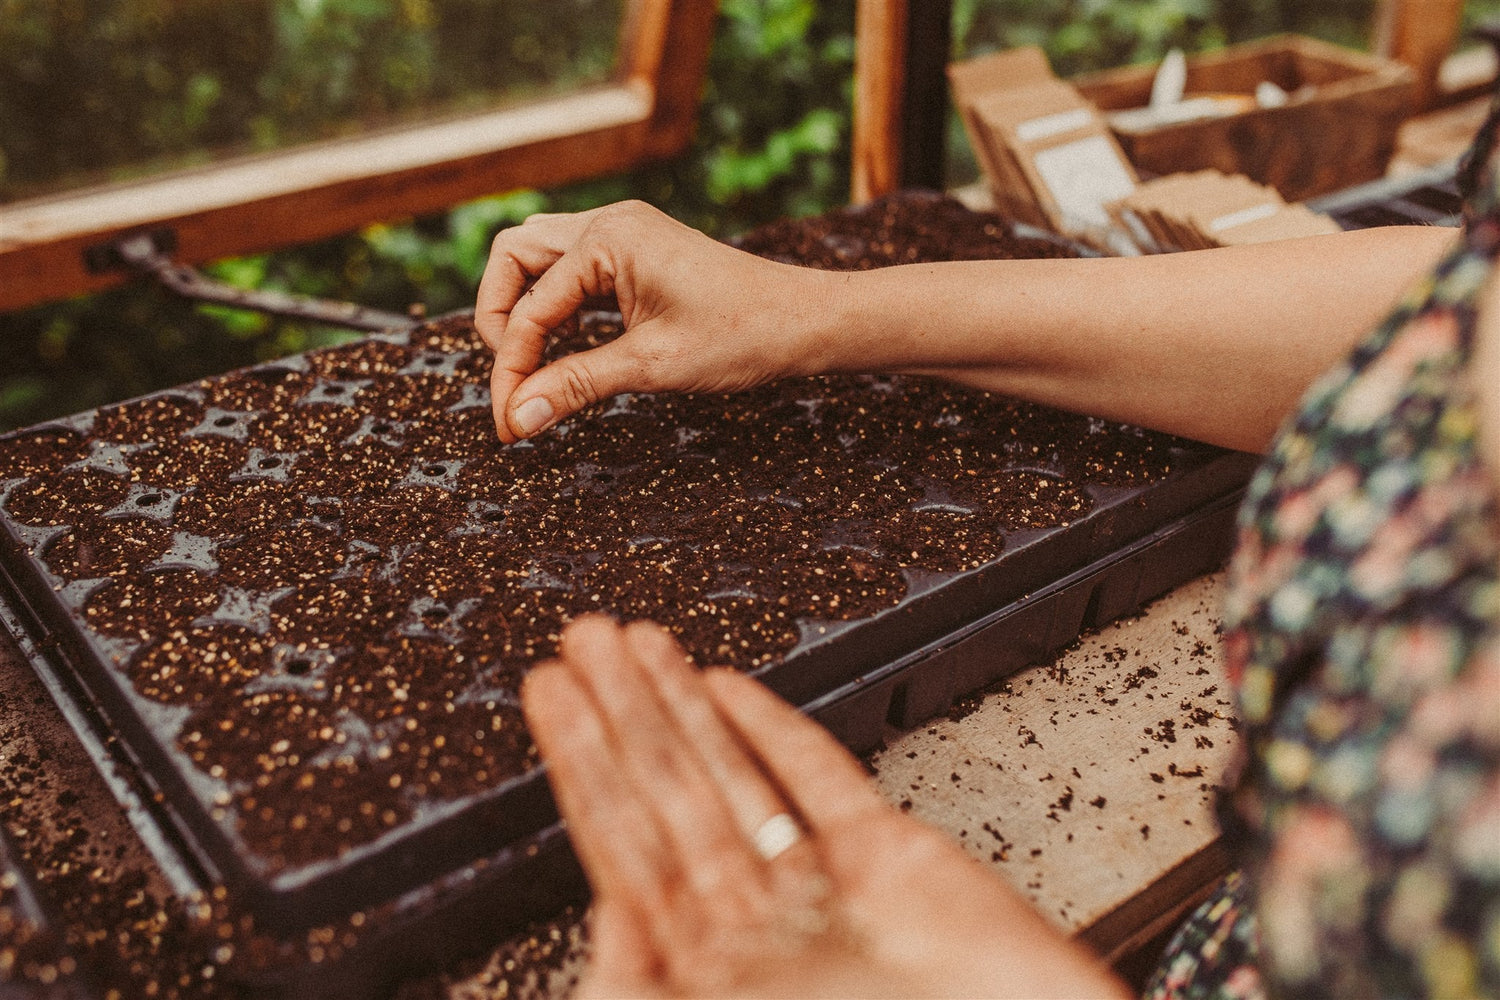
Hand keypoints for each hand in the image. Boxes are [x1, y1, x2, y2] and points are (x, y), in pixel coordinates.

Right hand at [475, 201, 834, 441]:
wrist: (806, 321)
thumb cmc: (743, 335)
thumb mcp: (654, 366)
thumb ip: (577, 385)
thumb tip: (517, 420)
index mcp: (610, 238)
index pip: (529, 307)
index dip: (512, 369)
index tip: (509, 424)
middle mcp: (609, 223)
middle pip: (514, 257)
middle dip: (499, 320)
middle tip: (511, 381)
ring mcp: (622, 234)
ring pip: (537, 260)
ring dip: (522, 311)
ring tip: (528, 370)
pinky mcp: (635, 254)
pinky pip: (572, 272)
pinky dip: (555, 309)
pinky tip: (559, 352)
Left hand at [521, 616, 1128, 998]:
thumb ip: (644, 996)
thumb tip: (605, 918)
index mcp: (704, 972)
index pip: (623, 845)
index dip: (583, 765)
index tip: (551, 699)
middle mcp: (755, 924)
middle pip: (671, 794)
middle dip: (622, 711)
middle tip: (580, 639)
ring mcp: (823, 888)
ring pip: (734, 774)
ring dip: (681, 705)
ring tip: (634, 642)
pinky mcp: (895, 861)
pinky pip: (821, 782)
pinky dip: (776, 732)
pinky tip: (730, 691)